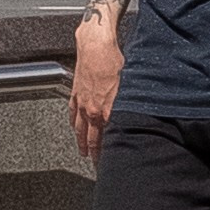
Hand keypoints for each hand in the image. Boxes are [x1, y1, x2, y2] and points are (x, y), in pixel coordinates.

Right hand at [71, 16, 122, 160]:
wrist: (95, 45)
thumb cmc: (113, 61)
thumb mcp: (129, 86)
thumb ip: (131, 106)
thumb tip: (137, 119)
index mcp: (106, 111)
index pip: (107, 139)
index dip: (107, 153)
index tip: (109, 162)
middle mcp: (92, 110)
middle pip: (91, 138)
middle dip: (94, 153)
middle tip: (96, 163)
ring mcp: (82, 102)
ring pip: (79, 128)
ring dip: (81, 142)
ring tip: (83, 152)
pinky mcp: (75, 92)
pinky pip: (72, 112)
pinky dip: (72, 122)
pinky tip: (73, 127)